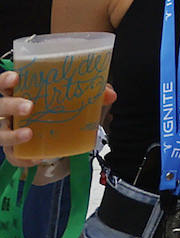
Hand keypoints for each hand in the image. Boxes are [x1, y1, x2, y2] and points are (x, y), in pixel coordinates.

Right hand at [0, 70, 116, 167]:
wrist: (58, 136)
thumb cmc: (59, 109)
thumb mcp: (76, 99)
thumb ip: (92, 93)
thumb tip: (109, 94)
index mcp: (21, 92)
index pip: (5, 83)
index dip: (6, 80)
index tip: (16, 78)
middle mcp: (10, 111)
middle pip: (0, 106)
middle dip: (11, 105)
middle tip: (29, 107)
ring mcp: (8, 130)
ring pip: (0, 132)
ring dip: (12, 134)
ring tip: (29, 134)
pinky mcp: (13, 149)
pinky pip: (12, 156)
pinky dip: (21, 159)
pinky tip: (35, 159)